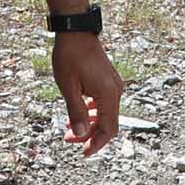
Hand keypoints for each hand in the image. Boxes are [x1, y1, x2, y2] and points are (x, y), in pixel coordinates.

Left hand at [50, 32, 122, 154]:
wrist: (76, 31)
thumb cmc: (70, 56)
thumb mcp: (68, 87)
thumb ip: (76, 112)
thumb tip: (81, 134)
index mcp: (108, 94)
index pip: (108, 129)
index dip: (96, 144)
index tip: (83, 153)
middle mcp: (116, 90)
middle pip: (108, 123)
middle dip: (89, 135)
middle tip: (69, 140)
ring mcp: (113, 85)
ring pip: (106, 114)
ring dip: (90, 124)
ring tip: (70, 128)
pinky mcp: (108, 80)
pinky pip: (104, 103)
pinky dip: (92, 112)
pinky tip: (78, 111)